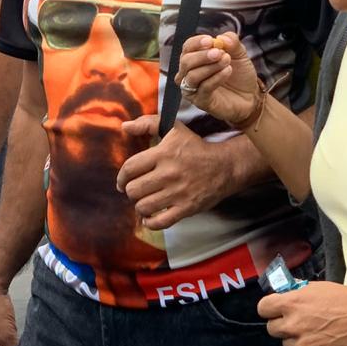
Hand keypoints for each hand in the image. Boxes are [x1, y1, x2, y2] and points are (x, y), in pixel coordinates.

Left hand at [115, 115, 237, 230]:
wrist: (225, 166)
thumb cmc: (196, 147)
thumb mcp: (174, 128)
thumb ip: (147, 123)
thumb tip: (124, 126)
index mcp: (163, 153)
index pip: (130, 168)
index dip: (121, 177)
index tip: (122, 181)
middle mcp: (169, 173)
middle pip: (133, 190)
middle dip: (131, 191)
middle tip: (137, 190)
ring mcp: (178, 193)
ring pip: (143, 207)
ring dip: (140, 206)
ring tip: (145, 201)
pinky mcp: (186, 208)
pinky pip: (159, 222)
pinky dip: (150, 222)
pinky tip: (151, 217)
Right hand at [175, 33, 261, 128]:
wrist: (251, 95)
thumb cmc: (239, 74)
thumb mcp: (239, 53)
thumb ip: (232, 42)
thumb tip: (222, 37)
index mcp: (195, 58)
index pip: (188, 47)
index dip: (197, 43)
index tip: (210, 40)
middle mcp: (189, 73)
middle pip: (186, 62)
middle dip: (202, 55)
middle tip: (219, 52)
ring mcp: (193, 89)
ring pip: (192, 76)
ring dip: (210, 67)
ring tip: (226, 61)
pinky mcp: (201, 102)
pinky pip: (204, 88)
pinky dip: (216, 78)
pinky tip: (227, 72)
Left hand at [257, 281, 346, 345]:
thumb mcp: (318, 287)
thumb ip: (297, 291)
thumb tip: (284, 292)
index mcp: (293, 302)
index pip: (263, 308)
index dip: (270, 310)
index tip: (276, 311)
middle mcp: (294, 324)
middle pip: (272, 329)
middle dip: (284, 326)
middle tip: (300, 323)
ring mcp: (303, 345)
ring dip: (296, 342)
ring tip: (315, 336)